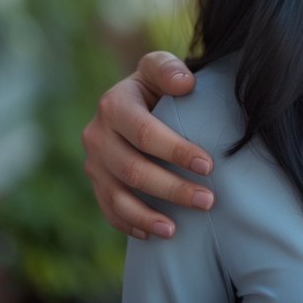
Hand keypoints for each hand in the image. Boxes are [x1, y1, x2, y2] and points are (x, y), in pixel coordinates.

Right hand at [81, 51, 212, 238]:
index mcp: (114, 104)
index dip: (176, 151)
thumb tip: (184, 84)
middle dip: (172, 188)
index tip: (208, 166)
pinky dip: (129, 224)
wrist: (137, 97)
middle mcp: (97, 134)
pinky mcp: (96, 181)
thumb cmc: (158, 83)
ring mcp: (93, 161)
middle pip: (132, 169)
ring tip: (176, 230)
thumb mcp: (161, 67)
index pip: (145, 133)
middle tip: (208, 201)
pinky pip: (108, 209)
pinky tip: (153, 235)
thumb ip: (169, 69)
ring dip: (148, 216)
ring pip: (117, 196)